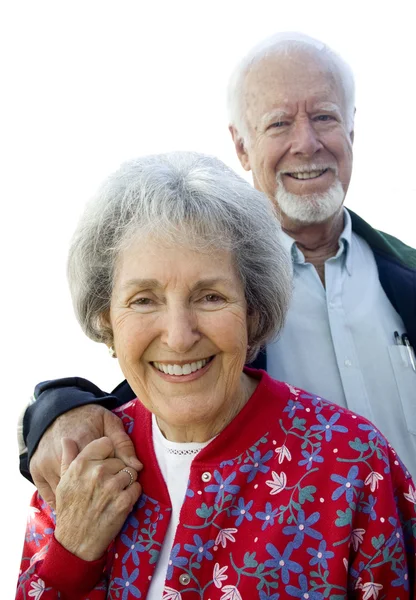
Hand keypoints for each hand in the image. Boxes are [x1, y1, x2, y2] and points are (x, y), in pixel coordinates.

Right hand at [30, 404, 142, 507]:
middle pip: (89, 483)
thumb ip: (123, 443)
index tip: (116, 468)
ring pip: (72, 493)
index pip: (107, 468)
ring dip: (82, 495)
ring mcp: (47, 466)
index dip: (115, 471)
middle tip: (104, 478)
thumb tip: (137, 467)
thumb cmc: (88, 416)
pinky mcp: (36, 473)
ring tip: (90, 487)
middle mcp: (63, 456)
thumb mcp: (109, 422)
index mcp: (83, 442)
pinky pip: (53, 499)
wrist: (58, 411)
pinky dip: (64, 501)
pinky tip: (75, 496)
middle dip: (101, 484)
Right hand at [55, 437, 141, 560]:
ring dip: (125, 482)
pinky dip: (132, 494)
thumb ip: (68, 457)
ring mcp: (112, 487)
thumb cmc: (70, 510)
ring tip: (113, 494)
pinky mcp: (124, 501)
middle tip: (107, 485)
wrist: (75, 543)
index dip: (107, 453)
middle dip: (117, 470)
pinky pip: (137, 488)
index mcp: (81, 464)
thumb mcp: (63, 482)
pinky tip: (120, 502)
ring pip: (130, 472)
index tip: (104, 463)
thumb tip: (67, 439)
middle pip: (120, 459)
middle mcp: (97, 472)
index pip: (106, 443)